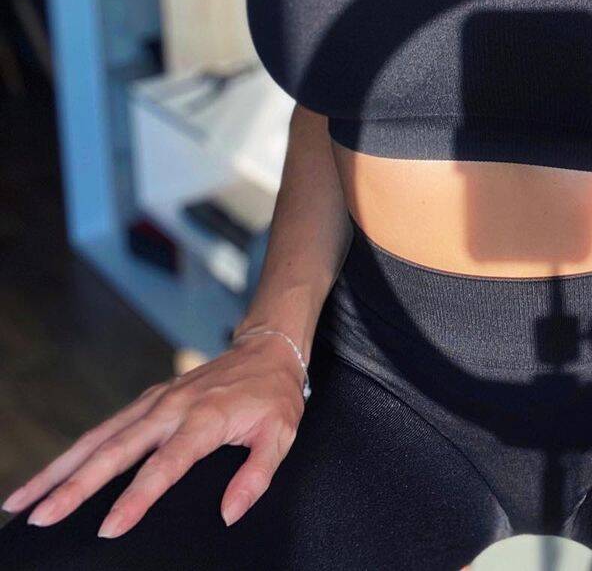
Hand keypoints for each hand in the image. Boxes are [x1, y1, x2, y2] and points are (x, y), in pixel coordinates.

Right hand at [1, 332, 307, 537]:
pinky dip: (73, 452)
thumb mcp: (281, 434)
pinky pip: (104, 428)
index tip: (109, 528)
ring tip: (22, 500)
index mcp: (204, 420)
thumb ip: (257, 475)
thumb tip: (228, 513)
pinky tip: (50, 475)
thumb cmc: (274, 396)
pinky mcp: (146, 400)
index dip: (137, 498)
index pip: (165, 465)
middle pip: (116, 451)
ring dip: (59, 468)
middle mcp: (171, 408)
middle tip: (42, 517)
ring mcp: (154, 401)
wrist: (266, 347)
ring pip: (98, 437)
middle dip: (76, 486)